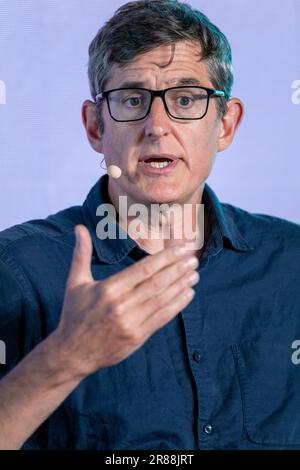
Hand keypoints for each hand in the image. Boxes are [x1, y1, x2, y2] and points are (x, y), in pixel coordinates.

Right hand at [54, 224, 199, 377]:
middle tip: (193, 258)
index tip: (181, 250)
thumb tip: (79, 227)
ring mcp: (131, 322)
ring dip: (181, 285)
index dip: (166, 258)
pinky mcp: (137, 337)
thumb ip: (81, 254)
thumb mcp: (75, 282)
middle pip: (157, 283)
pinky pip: (162, 318)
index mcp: (109, 289)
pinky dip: (177, 305)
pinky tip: (188, 294)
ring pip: (162, 299)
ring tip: (195, 274)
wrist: (72, 353)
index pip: (144, 269)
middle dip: (178, 269)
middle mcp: (122, 305)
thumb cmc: (74, 314)